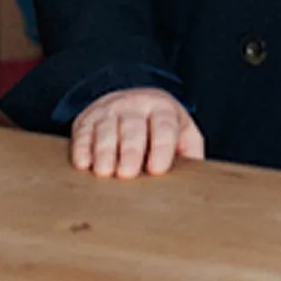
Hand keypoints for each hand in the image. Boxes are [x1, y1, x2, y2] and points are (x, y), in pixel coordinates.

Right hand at [70, 87, 204, 178]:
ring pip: (106, 129)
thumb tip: (199, 178)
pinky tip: (83, 163)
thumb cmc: (161, 129)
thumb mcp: (182, 133)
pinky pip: (82, 132)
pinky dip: (82, 148)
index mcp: (163, 109)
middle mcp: (135, 106)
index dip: (161, 147)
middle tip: (127, 173)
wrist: (133, 102)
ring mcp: (109, 110)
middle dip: (130, 150)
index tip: (156, 169)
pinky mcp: (87, 120)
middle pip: (133, 127)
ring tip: (105, 173)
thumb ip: (191, 152)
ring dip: (104, 151)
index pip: (164, 126)